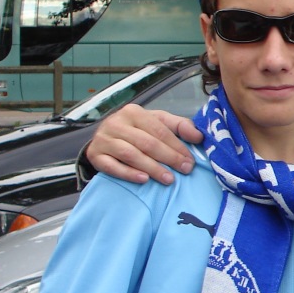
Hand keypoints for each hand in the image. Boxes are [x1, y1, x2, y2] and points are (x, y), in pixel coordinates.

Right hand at [85, 105, 201, 184]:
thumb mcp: (156, 122)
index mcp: (134, 112)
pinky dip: (128, 173)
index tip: (190, 161)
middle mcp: (116, 123)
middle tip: (184, 170)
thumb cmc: (136, 131)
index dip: (177, 146)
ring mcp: (103, 139)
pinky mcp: (95, 155)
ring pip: (130, 154)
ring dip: (152, 168)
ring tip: (168, 179)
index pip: (159, 130)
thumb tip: (199, 136)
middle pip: (146, 142)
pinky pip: (112, 166)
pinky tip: (144, 180)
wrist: (104, 138)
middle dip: (168, 157)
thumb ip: (179, 126)